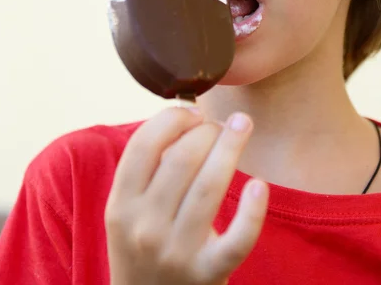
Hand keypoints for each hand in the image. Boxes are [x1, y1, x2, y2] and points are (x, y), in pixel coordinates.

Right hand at [105, 106, 267, 284]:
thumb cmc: (146, 245)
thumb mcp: (130, 210)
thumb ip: (149, 168)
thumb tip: (189, 114)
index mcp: (121, 204)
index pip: (144, 144)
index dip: (173, 118)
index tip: (194, 112)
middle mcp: (144, 226)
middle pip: (182, 159)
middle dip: (208, 130)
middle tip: (222, 125)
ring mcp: (176, 252)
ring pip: (209, 187)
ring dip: (230, 147)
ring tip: (242, 124)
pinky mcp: (208, 273)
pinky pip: (236, 239)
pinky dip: (251, 212)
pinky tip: (260, 185)